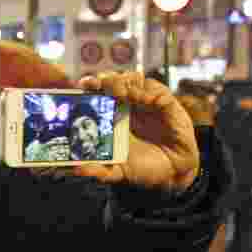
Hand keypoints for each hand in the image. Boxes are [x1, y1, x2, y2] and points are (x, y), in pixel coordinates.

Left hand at [73, 71, 199, 193]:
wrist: (173, 172)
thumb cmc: (144, 167)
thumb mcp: (119, 171)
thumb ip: (100, 170)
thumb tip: (78, 171)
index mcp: (111, 117)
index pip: (97, 94)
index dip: (90, 86)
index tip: (84, 84)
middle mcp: (127, 106)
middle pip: (113, 81)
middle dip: (106, 79)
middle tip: (101, 84)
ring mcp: (146, 102)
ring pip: (133, 79)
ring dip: (125, 82)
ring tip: (123, 94)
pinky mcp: (165, 103)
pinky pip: (156, 89)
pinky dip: (148, 91)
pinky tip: (144, 99)